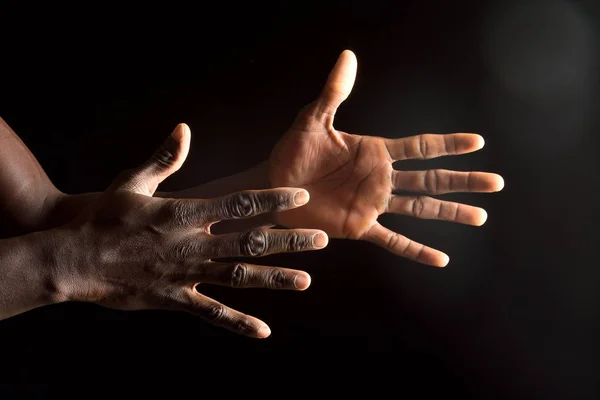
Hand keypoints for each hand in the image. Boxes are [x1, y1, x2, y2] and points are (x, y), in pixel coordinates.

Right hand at [57, 124, 327, 337]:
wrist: (75, 260)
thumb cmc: (103, 218)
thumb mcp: (131, 182)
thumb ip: (164, 158)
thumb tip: (184, 128)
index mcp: (184, 213)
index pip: (238, 204)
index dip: (272, 201)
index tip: (300, 198)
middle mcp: (192, 244)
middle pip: (250, 241)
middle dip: (288, 240)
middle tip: (322, 239)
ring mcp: (186, 274)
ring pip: (239, 276)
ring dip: (274, 278)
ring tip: (306, 281)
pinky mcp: (175, 299)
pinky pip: (212, 313)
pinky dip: (238, 323)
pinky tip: (263, 331)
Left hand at [270, 50, 503, 266]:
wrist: (273, 186)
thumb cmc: (293, 152)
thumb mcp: (313, 119)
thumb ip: (334, 92)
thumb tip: (348, 56)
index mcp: (374, 152)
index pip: (420, 147)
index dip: (448, 144)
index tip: (478, 142)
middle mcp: (380, 179)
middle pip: (431, 179)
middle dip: (463, 180)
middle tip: (496, 183)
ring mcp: (373, 204)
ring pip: (420, 209)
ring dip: (450, 213)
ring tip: (480, 216)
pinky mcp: (359, 226)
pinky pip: (392, 240)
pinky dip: (415, 250)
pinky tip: (441, 260)